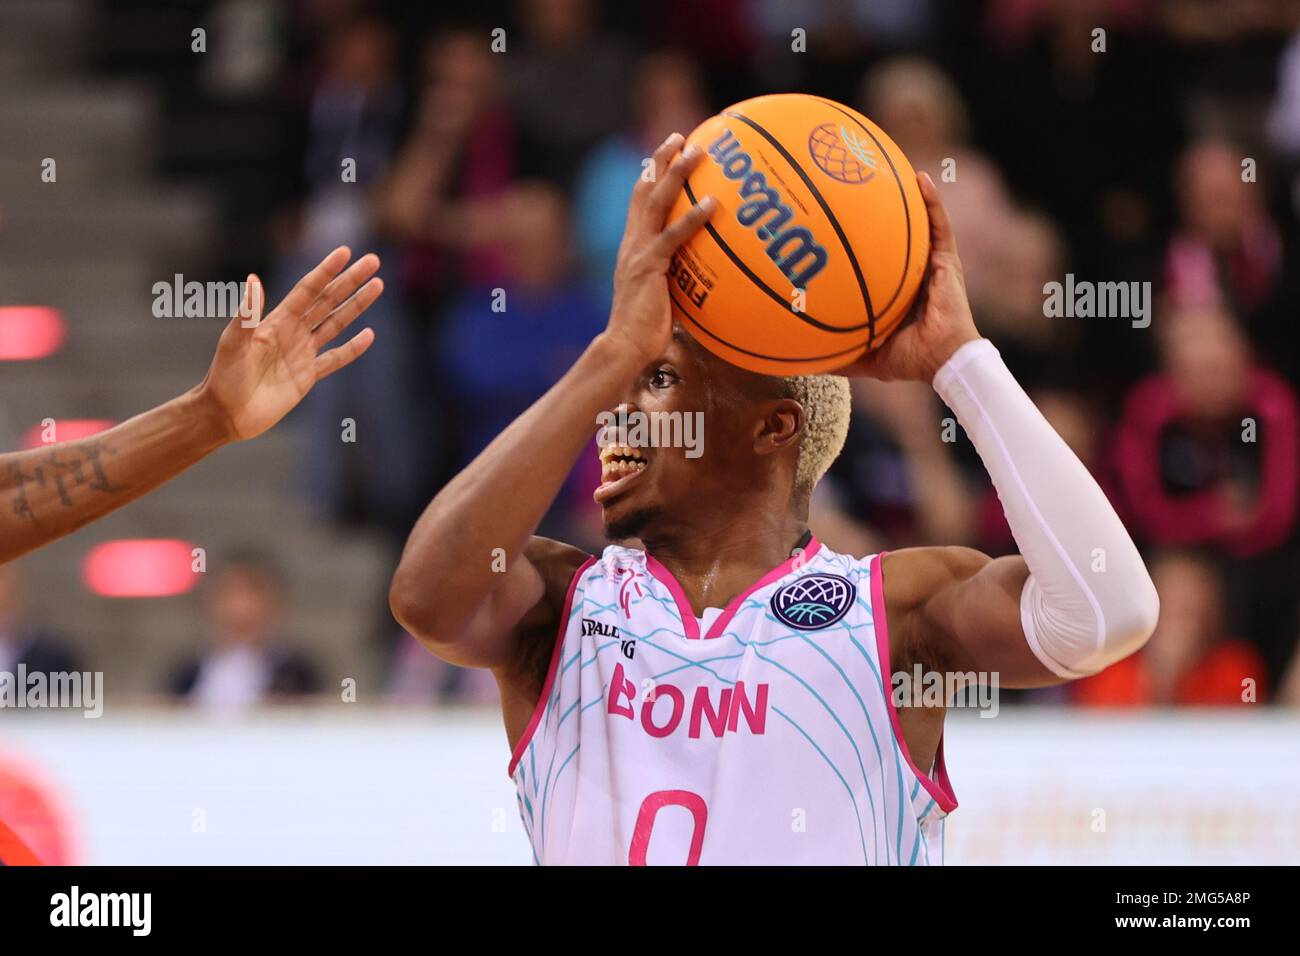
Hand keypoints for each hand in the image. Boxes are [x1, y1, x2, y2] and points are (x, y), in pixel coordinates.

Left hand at [195, 247, 381, 441]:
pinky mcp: (308, 376)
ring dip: (357, 305)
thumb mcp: (233, 343)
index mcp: (277, 320)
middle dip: (350, 280)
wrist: (226, 413)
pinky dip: (352, 348)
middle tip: (373, 260)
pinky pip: (335, 359)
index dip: (327, 271)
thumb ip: (247, 314)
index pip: (308, 290)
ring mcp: (302, 353)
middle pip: (328, 300)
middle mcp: (293, 332)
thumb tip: (254, 278)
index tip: (345, 252)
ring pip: (336, 323)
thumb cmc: (224, 376)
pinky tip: (369, 335)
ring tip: (378, 286)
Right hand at [603, 133, 715, 364]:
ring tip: (698, 152)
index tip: (664, 153)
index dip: (650, 174)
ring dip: (677, 173)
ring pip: (657, 201)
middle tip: (680, 136)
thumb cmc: (644, 331)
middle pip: (644, 189)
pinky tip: (712, 203)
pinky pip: (673, 235)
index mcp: (632, 248)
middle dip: (661, 160)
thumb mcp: (661, 297)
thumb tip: (703, 279)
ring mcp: (638, 252)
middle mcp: (632, 243)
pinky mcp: (649, 266)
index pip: (638, 202)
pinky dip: (693, 217)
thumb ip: (676, 280)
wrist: (625, 346)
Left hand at [844, 172, 979, 382]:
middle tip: (855, 190)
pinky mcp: (948, 261)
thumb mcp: (866, 356)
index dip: (862, 246)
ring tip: (890, 168)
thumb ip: (840, 355)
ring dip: (908, 198)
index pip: (877, 263)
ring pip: (918, 225)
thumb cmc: (910, 359)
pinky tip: (921, 179)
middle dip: (880, 215)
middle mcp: (914, 274)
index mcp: (897, 292)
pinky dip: (932, 201)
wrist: (943, 360)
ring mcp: (933, 265)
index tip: (835, 229)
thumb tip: (806, 360)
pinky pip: (940, 226)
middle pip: (895, 238)